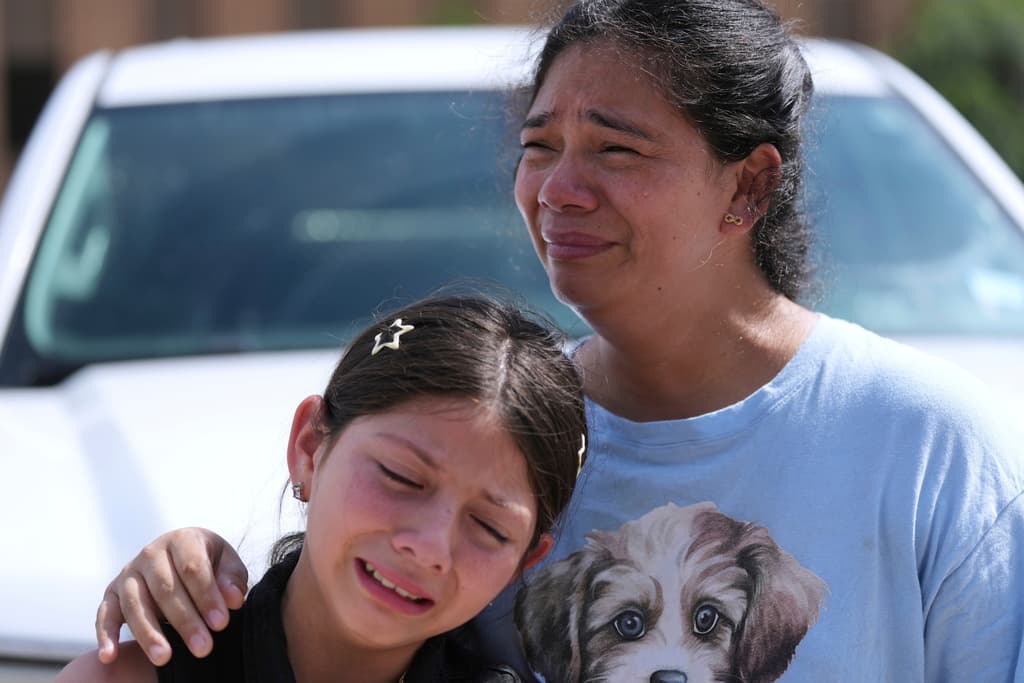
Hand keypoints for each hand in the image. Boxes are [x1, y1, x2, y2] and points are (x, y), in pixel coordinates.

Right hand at [95, 527, 247, 665]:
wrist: (182, 559)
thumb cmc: (210, 565)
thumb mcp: (227, 565)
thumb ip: (231, 579)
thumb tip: (233, 599)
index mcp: (182, 540)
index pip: (193, 568)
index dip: (207, 597)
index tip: (221, 623)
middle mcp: (151, 553)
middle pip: (165, 588)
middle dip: (185, 621)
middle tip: (203, 648)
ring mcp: (129, 572)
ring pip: (135, 603)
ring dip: (149, 633)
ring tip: (165, 658)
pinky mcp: (112, 593)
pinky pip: (104, 614)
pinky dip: (105, 635)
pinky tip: (109, 657)